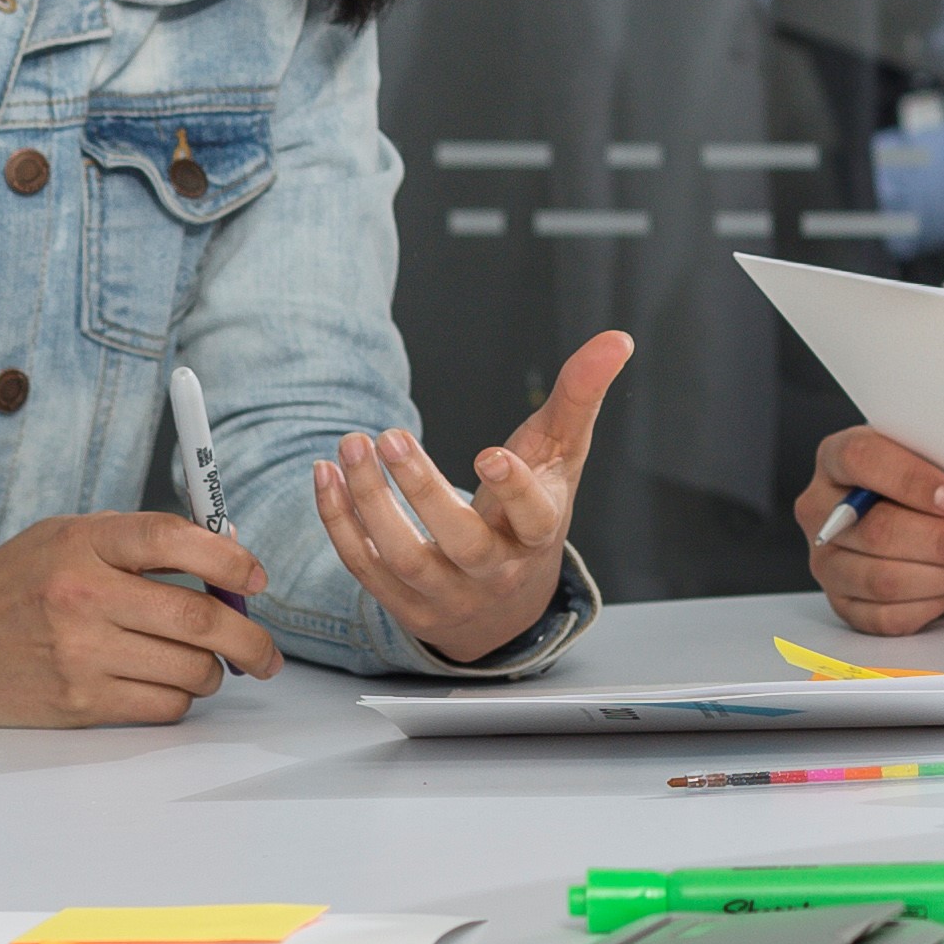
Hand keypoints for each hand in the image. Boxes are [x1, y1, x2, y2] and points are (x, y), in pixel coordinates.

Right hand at [0, 508, 284, 727]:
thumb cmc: (15, 585)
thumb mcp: (68, 538)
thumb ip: (137, 542)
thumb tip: (226, 556)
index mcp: (83, 543)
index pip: (175, 539)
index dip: (230, 558)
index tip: (255, 578)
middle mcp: (83, 595)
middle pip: (198, 616)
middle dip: (249, 638)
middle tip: (266, 652)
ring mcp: (81, 653)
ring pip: (189, 668)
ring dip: (214, 671)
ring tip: (207, 665)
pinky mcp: (79, 702)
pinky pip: (162, 705)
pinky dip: (180, 698)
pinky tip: (166, 685)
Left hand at [317, 329, 621, 665]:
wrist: (506, 604)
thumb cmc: (535, 509)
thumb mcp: (562, 455)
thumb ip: (581, 396)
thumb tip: (617, 339)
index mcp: (539, 532)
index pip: (535, 518)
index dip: (515, 489)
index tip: (489, 455)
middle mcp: (495, 570)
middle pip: (461, 542)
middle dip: (422, 491)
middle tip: (390, 437)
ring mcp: (448, 593)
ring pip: (403, 557)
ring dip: (369, 501)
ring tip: (351, 445)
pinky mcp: (405, 605)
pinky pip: (364, 569)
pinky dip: (340, 523)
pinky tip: (327, 475)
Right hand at [796, 424, 943, 635]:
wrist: (910, 513)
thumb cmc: (921, 481)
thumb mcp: (927, 455)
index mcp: (835, 459)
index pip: (862, 460)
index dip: (912, 480)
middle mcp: (821, 511)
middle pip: (877, 530)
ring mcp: (827, 561)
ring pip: (883, 580)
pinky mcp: (843, 602)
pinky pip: (887, 616)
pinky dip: (931, 604)